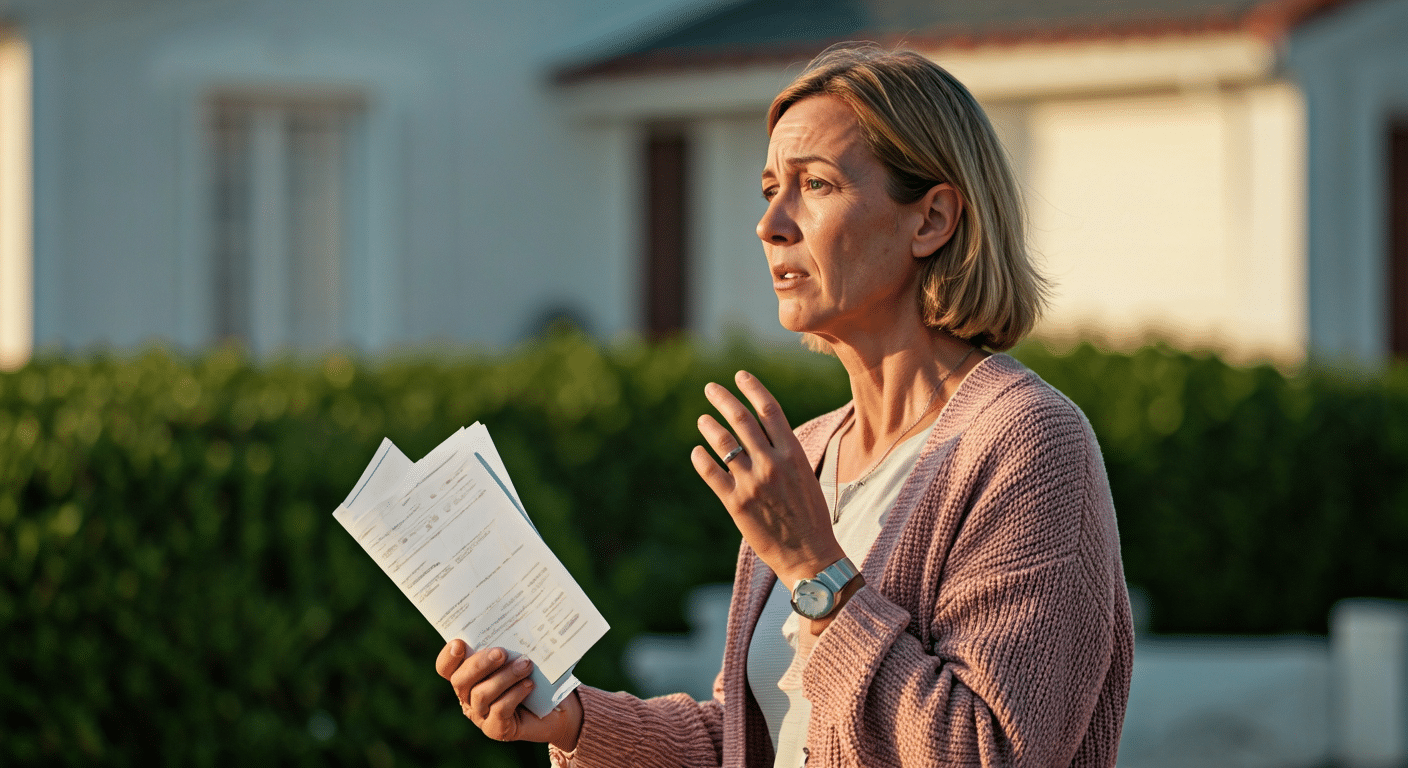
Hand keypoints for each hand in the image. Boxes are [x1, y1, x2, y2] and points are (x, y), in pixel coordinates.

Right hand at [435, 640, 582, 749]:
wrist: (554, 709)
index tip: (460, 642)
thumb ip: (508, 644)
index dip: (448, 656)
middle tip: (501, 652)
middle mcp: (467, 696)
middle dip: (479, 664)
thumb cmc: (533, 675)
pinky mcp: (496, 729)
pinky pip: (500, 709)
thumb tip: (514, 621)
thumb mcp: (518, 655)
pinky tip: (529, 684)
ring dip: (505, 676)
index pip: (445, 667)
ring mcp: (480, 715)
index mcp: (467, 674)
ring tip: (526, 664)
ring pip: (481, 694)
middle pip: (460, 680)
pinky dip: (515, 694)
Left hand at [691, 370, 844, 586]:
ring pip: (724, 444)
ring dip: (710, 427)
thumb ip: (784, 455)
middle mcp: (772, 464)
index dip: (753, 388)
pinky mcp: (736, 504)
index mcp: (793, 455)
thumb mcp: (806, 477)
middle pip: (743, 420)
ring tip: (703, 419)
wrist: (810, 556)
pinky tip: (697, 452)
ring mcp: (753, 483)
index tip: (739, 376)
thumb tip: (763, 435)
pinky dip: (701, 459)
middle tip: (711, 388)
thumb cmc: (811, 517)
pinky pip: (712, 474)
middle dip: (724, 400)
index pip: (770, 410)